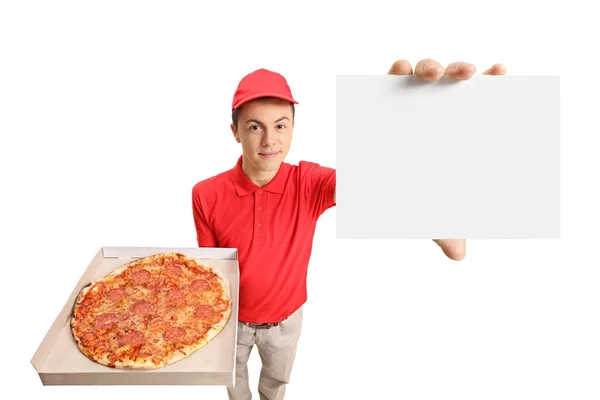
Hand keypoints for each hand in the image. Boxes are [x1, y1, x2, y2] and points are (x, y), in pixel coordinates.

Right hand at [387, 58, 506, 260]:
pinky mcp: (383, 101)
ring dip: (432, 65)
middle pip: (453, 82)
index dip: (492, 84)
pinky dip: (397, 69)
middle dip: (462, 69)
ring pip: (425, 73)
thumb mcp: (426, 213)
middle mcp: (435, 112)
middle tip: (466, 74)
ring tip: (432, 75)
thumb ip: (444, 228)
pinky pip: (391, 78)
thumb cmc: (404, 197)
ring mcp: (410, 103)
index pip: (477, 102)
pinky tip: (401, 69)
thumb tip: (458, 255)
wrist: (364, 194)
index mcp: (453, 132)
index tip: (501, 72)